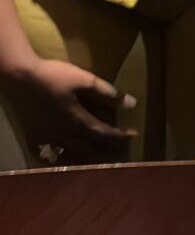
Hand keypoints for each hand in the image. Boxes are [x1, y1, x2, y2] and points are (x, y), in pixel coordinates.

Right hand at [0, 53, 134, 157]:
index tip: (133, 136)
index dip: (120, 136)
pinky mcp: (35, 136)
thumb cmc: (54, 76)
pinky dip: (61, 158)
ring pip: (69, 156)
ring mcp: (47, 138)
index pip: (103, 134)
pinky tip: (66, 156)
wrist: (21, 78)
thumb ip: (107, 92)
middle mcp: (63, 134)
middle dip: (105, 151)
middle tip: (118, 149)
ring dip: (86, 157)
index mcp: (76, 121)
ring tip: (97, 155)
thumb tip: (131, 103)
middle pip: (88, 150)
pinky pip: (49, 155)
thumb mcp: (84, 79)